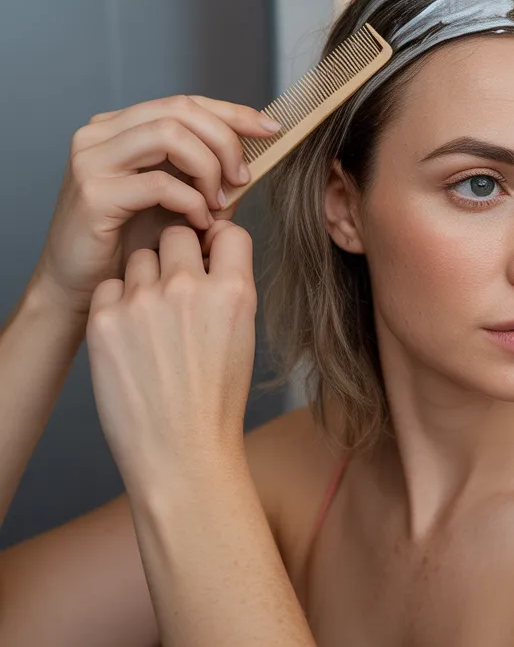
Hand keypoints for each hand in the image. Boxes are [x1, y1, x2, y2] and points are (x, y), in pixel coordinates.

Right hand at [32, 95, 279, 314]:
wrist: (84, 286)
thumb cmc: (131, 244)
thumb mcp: (181, 199)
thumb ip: (211, 175)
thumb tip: (258, 156)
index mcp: (121, 127)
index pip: (185, 102)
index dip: (232, 112)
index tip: (271, 129)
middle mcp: (100, 134)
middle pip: (180, 111)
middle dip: (225, 141)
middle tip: (243, 177)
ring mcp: (91, 160)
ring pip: (170, 136)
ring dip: (209, 168)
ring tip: (220, 202)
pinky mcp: (93, 193)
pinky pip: (159, 183)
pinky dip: (192, 201)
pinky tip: (200, 223)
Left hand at [85, 221, 256, 490]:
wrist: (181, 449)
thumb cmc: (215, 398)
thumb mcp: (242, 334)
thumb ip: (227, 288)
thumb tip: (209, 251)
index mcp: (233, 292)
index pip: (228, 231)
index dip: (218, 242)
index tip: (211, 258)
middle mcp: (189, 289)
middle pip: (177, 235)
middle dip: (178, 255)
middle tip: (178, 290)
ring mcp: (142, 302)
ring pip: (140, 258)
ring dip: (146, 279)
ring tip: (153, 322)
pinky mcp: (104, 319)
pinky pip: (110, 286)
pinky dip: (118, 303)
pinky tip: (131, 336)